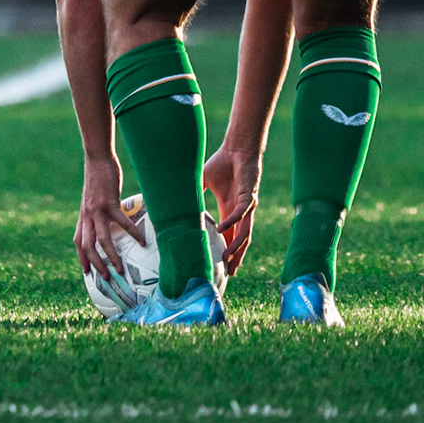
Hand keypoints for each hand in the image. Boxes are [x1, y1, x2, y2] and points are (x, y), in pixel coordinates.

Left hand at [75, 155, 147, 290]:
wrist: (97, 159)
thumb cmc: (98, 178)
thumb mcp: (92, 198)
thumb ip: (96, 212)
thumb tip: (106, 221)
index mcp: (83, 216)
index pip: (78, 242)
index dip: (81, 258)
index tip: (87, 272)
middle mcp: (87, 216)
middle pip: (87, 247)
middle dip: (95, 264)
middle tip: (106, 277)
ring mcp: (97, 210)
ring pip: (102, 240)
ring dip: (111, 256)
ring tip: (121, 268)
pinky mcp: (109, 203)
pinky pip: (122, 223)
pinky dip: (132, 234)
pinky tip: (142, 242)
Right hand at [202, 145, 261, 276]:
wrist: (237, 149)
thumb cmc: (222, 163)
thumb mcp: (203, 182)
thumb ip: (193, 194)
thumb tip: (173, 200)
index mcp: (230, 209)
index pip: (230, 235)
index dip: (227, 250)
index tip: (221, 265)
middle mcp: (240, 212)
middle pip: (240, 240)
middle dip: (236, 257)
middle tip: (229, 274)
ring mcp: (247, 206)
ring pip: (244, 232)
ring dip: (236, 247)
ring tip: (226, 259)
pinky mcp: (249, 197)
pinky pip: (240, 213)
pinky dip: (231, 223)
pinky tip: (222, 231)